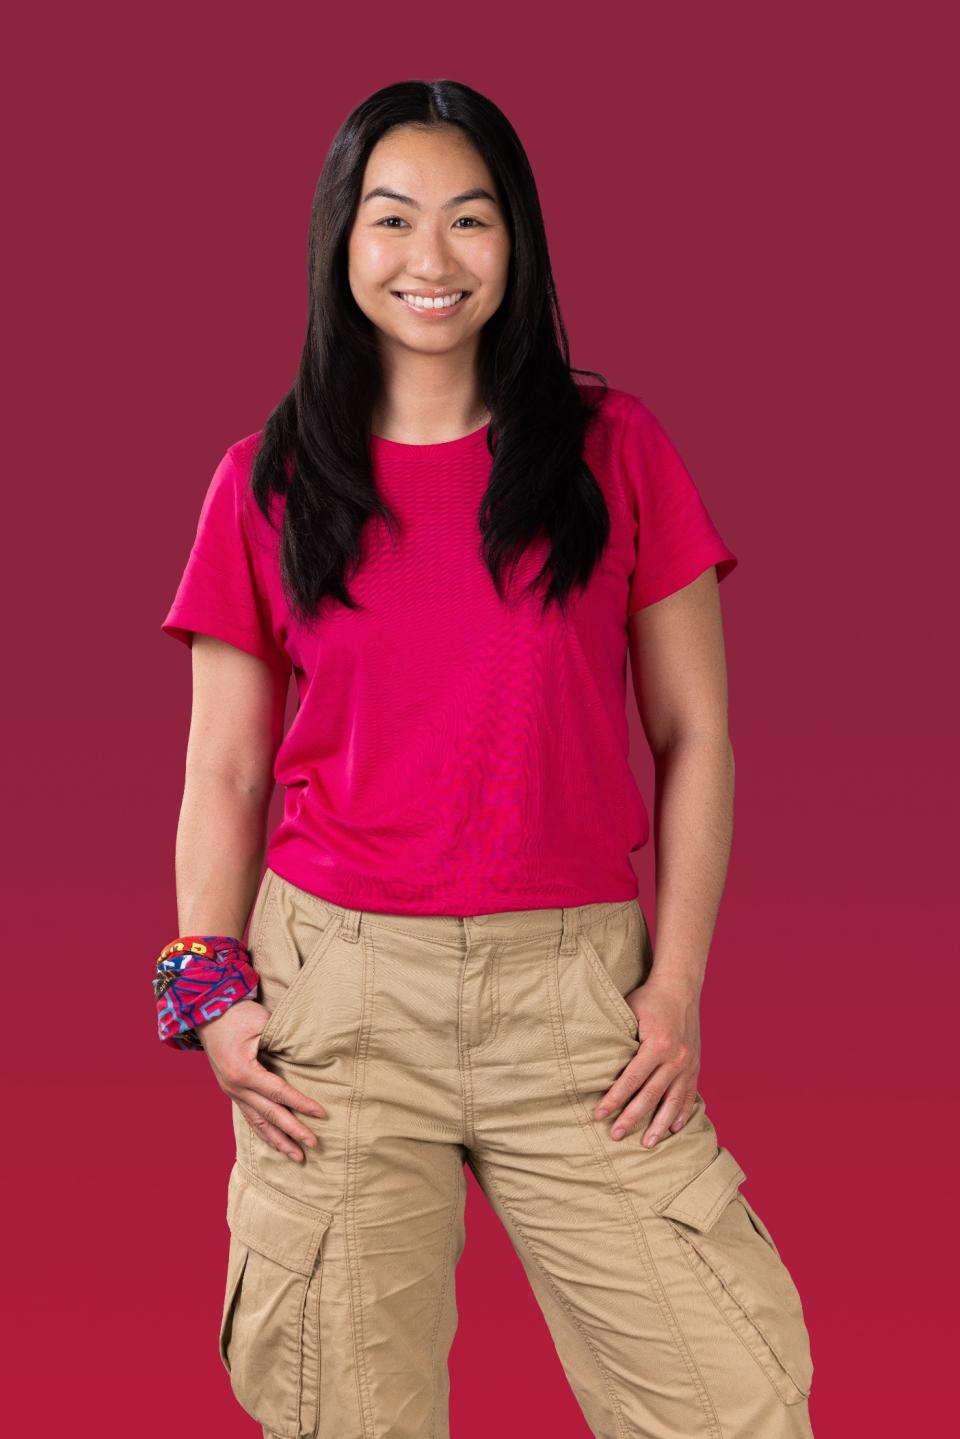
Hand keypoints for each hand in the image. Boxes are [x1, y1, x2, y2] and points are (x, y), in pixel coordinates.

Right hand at [199, 999, 326, 1161]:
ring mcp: (230, 1091)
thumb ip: (282, 1041)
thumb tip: (306, 1059)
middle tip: (313, 1145)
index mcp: (242, 1072)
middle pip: (269, 1114)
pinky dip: (263, 1131)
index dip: (301, 1104)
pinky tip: (275, 1142)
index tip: (321, 1114)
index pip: (279, 1093)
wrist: (205, 1012)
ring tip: (296, 1156)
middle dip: (292, 1132)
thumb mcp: (262, 1023)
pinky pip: (249, 1116)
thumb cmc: (236, 1014)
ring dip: (277, 1141)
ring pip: (257, 1122)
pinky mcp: (231, 1090)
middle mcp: (235, 1087)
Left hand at [593, 973, 700, 1147]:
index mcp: (657, 1044)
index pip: (631, 1079)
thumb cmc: (649, 999)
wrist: (681, 987)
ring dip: (659, 1125)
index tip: (599, 1115)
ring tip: (647, 1143)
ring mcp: (688, 1064)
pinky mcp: (695, 1066)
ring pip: (672, 1102)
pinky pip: (689, 1095)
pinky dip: (681, 1113)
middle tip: (615, 1135)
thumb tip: (596, 1062)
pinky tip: (673, 1129)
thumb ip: (619, 1038)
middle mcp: (675, 1058)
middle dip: (631, 1118)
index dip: (614, 1099)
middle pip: (650, 1096)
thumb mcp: (629, 1012)